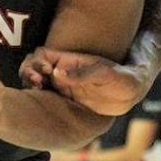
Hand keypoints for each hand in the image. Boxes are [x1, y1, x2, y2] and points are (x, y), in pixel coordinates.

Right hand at [22, 46, 144, 116]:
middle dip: (28, 73)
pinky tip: (43, 105)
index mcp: (68, 61)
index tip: (45, 71)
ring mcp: (61, 87)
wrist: (132, 93)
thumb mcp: (106, 74)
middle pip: (32, 68)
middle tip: (36, 84)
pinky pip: (44, 99)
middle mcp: (61, 73)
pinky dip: (37, 100)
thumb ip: (83, 73)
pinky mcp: (64, 101)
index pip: (42, 55)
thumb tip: (57, 74)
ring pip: (34, 83)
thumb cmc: (123, 78)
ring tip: (37, 92)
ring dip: (30, 86)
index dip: (36, 61)